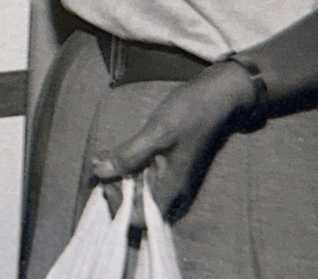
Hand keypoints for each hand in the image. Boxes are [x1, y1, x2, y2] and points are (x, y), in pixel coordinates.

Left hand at [90, 60, 255, 220]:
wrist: (218, 98)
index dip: (117, 205)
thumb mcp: (156, 133)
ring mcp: (173, 180)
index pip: (138, 219)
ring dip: (121, 180)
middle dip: (116, 191)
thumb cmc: (190, 114)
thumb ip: (129, 155)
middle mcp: (174, 191)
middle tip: (101, 165)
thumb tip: (99, 171)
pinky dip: (130, 170)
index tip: (105, 180)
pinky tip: (119, 153)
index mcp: (172, 190)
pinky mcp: (171, 167)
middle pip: (138, 209)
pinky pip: (146, 179)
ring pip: (140, 193)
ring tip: (105, 158)